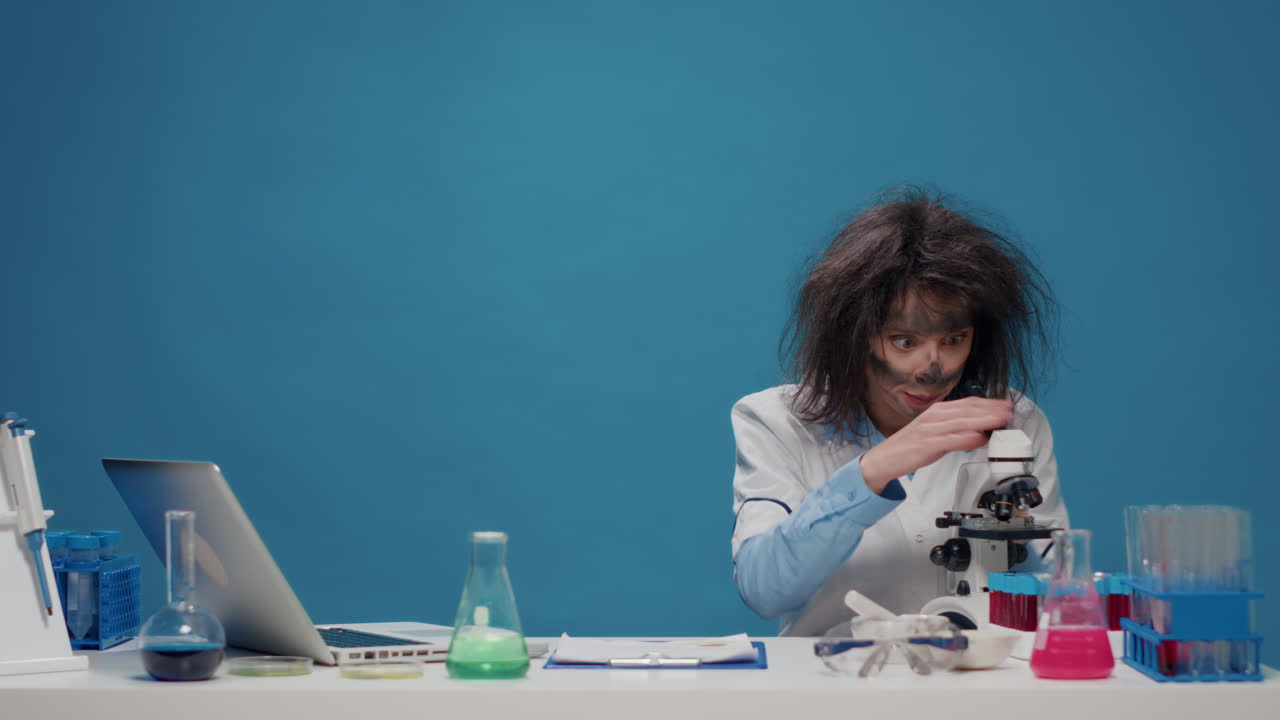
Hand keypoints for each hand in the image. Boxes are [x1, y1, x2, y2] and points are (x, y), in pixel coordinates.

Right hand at [859, 397, 1012, 492]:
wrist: (883, 459)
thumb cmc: (911, 447)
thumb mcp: (937, 434)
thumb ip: (958, 431)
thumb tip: (982, 432)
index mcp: (938, 412)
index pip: (968, 403)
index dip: (989, 404)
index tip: (1007, 406)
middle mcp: (934, 417)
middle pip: (967, 410)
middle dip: (990, 410)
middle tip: (1009, 412)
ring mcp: (929, 430)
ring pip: (960, 422)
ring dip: (982, 420)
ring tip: (1000, 421)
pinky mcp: (925, 445)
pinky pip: (947, 440)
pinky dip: (964, 439)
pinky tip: (978, 438)